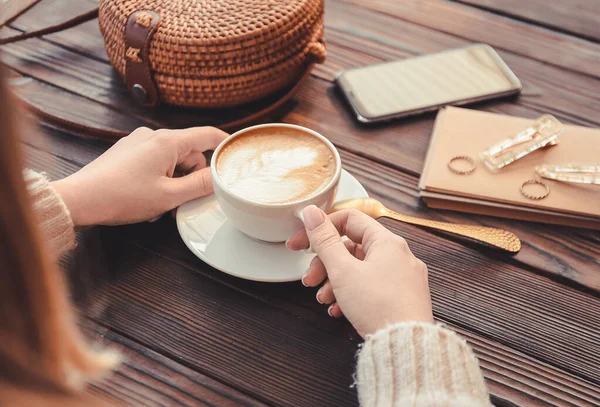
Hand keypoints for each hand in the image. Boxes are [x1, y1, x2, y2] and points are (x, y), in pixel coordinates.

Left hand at [52, 126, 227, 225]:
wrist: (80, 199)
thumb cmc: (123, 196)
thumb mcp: (169, 196)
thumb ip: (200, 185)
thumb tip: (221, 177)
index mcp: (167, 141)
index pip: (207, 135)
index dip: (225, 143)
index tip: (238, 150)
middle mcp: (153, 136)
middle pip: (189, 152)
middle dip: (192, 175)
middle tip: (185, 200)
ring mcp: (138, 142)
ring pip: (171, 160)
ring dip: (174, 180)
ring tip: (161, 204)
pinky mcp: (127, 152)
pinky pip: (154, 162)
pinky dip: (159, 179)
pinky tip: (148, 198)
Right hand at [287, 205, 432, 336]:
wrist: (406, 347)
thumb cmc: (378, 307)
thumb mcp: (343, 270)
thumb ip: (324, 240)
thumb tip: (312, 213)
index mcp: (387, 242)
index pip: (349, 220)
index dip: (321, 229)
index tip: (301, 243)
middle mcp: (399, 256)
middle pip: (352, 248)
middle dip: (325, 264)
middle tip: (309, 279)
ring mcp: (403, 278)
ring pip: (360, 270)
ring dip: (335, 282)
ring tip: (323, 299)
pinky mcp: (402, 298)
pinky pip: (372, 288)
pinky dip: (352, 295)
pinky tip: (339, 310)